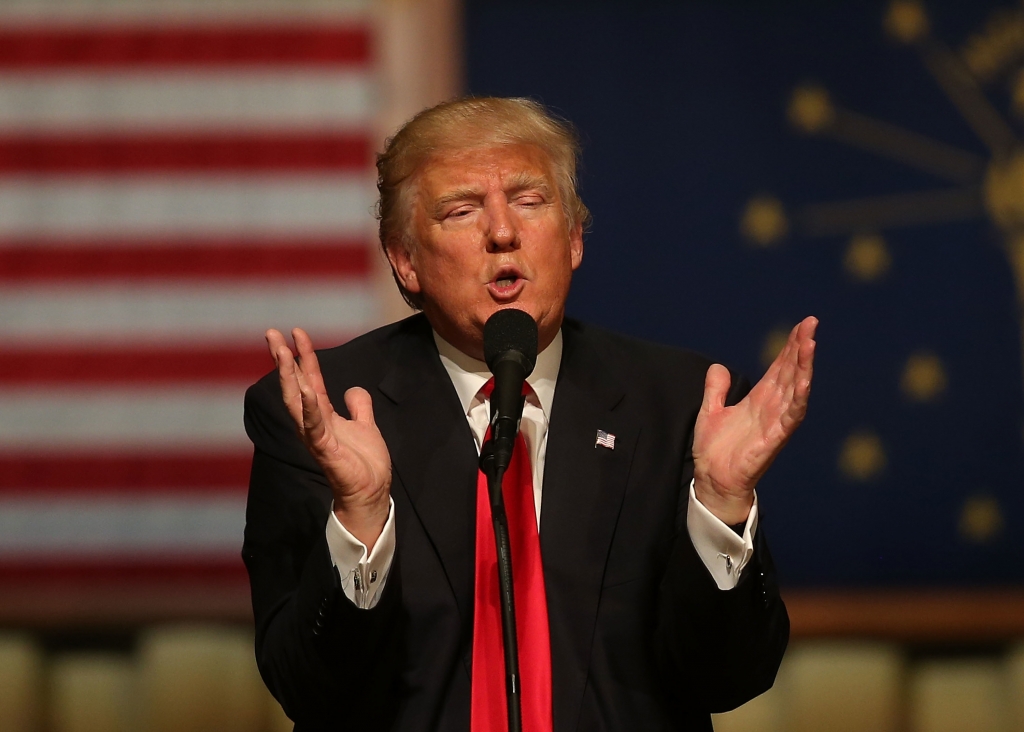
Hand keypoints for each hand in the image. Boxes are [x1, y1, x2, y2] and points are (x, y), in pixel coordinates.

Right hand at [266, 327, 391, 549]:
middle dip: (283, 359)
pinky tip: (305, 389)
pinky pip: (313, 425)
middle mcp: (313, 423)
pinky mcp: (324, 449)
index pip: (309, 379)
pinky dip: (308, 407)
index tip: (296, 332)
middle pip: (294, 385)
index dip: (303, 355)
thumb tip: (352, 388)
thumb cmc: (364, 464)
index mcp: (323, 416)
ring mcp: (316, 436)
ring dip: (288, 375)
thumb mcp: (365, 425)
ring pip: (297, 401)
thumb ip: (358, 406)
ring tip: (281, 351)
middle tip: (272, 333)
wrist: (371, 492)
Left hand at [691, 317, 816, 524]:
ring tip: (810, 344)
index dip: (791, 347)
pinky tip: (804, 381)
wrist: (712, 480)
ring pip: (796, 390)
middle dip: (802, 348)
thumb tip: (718, 367)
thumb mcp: (711, 411)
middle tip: (811, 324)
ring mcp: (776, 422)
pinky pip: (791, 416)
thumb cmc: (716, 450)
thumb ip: (716, 389)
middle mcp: (772, 408)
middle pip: (791, 372)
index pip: (780, 367)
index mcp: (760, 400)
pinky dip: (798, 398)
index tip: (803, 325)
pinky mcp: (774, 439)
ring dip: (804, 367)